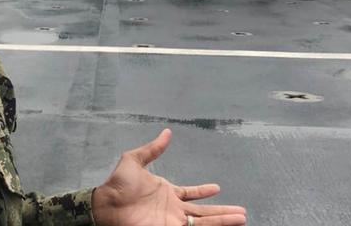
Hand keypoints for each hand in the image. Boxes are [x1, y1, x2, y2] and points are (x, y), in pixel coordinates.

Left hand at [91, 129, 245, 225]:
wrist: (107, 204)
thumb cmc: (117, 185)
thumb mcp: (134, 160)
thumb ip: (152, 149)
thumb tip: (167, 133)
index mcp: (166, 192)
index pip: (191, 194)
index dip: (204, 191)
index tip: (218, 188)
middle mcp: (173, 208)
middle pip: (204, 212)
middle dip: (223, 212)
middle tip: (242, 212)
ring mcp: (173, 221)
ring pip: (205, 222)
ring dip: (223, 221)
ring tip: (242, 219)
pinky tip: (225, 225)